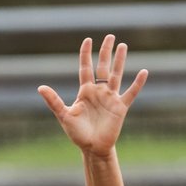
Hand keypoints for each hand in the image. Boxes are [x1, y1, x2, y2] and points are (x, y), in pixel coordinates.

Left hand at [37, 34, 147, 157]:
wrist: (92, 148)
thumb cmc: (77, 133)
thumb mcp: (64, 115)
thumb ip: (54, 101)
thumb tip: (40, 87)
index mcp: (85, 91)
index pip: (86, 68)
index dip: (86, 54)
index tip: (88, 40)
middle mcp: (98, 92)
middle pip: (102, 67)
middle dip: (106, 51)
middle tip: (110, 36)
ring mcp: (110, 98)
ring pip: (116, 75)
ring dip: (120, 61)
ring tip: (123, 46)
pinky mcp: (120, 107)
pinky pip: (130, 93)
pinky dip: (137, 83)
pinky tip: (144, 72)